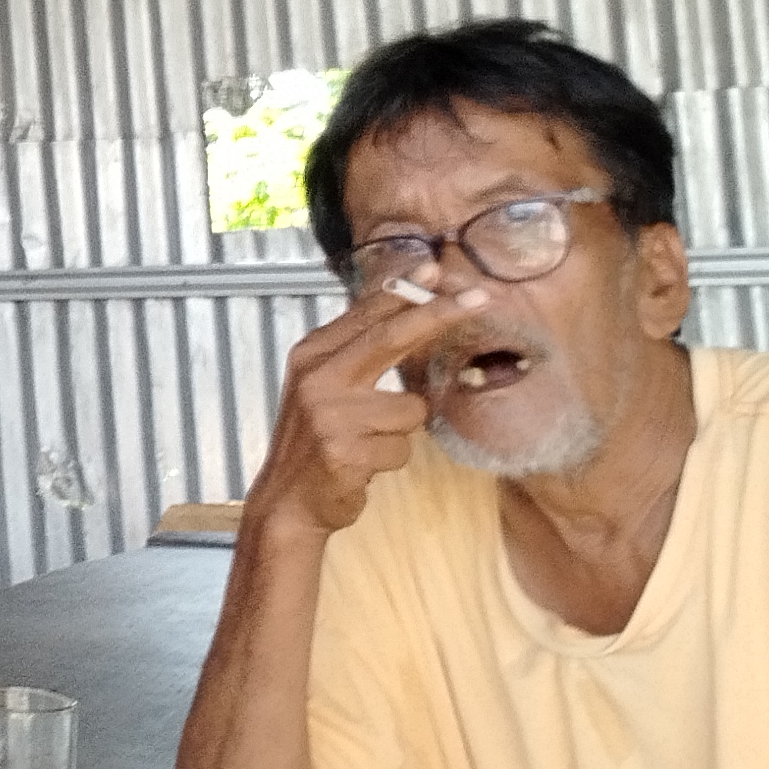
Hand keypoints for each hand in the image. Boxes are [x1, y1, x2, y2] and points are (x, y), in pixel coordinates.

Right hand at [245, 268, 488, 540]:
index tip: (438, 270)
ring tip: (367, 442)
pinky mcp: (345, 451)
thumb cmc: (316, 438)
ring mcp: (329, 414)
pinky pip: (402, 448)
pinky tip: (361, 465)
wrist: (286, 499)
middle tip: (482, 298)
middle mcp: (318, 376)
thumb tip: (407, 306)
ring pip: (410, 409)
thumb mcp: (323, 383)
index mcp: (313, 353)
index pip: (368, 313)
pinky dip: (389, 460)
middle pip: (392, 336)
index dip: (407, 290)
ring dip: (400, 432)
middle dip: (440, 314)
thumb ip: (357, 350)